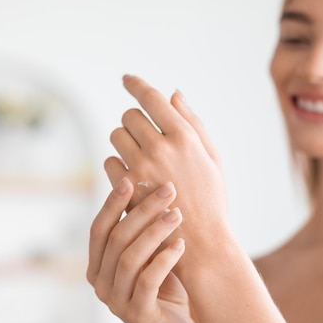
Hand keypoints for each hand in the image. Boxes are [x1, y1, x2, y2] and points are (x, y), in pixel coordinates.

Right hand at [87, 178, 199, 322]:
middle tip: (167, 190)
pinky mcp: (138, 315)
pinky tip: (182, 244)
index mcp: (97, 267)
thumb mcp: (150, 256)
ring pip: (130, 258)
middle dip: (142, 210)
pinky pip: (149, 281)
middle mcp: (101, 284)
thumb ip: (142, 231)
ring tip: (178, 214)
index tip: (130, 179)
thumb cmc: (164, 288)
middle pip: (116, 239)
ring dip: (155, 231)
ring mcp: (117, 301)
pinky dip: (165, 259)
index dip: (112, 204)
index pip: (98, 229)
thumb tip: (148, 184)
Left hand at [105, 75, 232, 266]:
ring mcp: (141, 168)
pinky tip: (133, 177)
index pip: (152, 98)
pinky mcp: (126, 188)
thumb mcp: (212, 158)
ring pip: (116, 136)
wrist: (201, 243)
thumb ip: (193, 123)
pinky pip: (110, 162)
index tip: (127, 79)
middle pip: (130, 116)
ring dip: (124, 141)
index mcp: (185, 137)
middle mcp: (161, 148)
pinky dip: (118, 165)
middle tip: (144, 137)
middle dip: (134, 122)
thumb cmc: (211, 199)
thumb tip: (174, 93)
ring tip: (139, 158)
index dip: (136, 85)